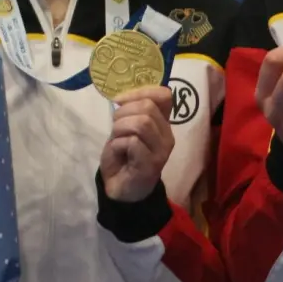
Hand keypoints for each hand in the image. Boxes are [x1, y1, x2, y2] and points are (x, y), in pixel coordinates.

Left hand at [99, 86, 174, 202]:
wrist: (122, 190)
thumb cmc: (123, 157)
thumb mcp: (126, 129)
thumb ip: (130, 113)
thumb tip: (122, 95)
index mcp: (163, 123)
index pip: (164, 95)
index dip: (140, 91)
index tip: (120, 101)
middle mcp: (167, 135)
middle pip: (147, 107)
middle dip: (123, 112)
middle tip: (115, 126)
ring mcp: (161, 150)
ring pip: (141, 123)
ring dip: (120, 128)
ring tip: (116, 140)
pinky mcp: (151, 164)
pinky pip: (131, 142)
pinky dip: (117, 145)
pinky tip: (118, 155)